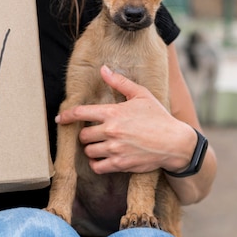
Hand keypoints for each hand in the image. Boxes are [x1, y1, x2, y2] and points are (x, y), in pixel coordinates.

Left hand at [55, 65, 194, 174]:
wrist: (174, 142)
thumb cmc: (158, 116)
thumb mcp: (141, 95)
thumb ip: (119, 82)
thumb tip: (103, 69)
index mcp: (113, 113)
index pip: (81, 113)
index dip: (67, 115)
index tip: (61, 118)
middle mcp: (111, 131)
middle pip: (83, 135)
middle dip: (85, 134)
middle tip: (93, 133)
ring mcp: (115, 149)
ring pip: (89, 151)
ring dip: (91, 149)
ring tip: (100, 145)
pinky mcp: (120, 164)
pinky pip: (97, 167)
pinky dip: (97, 164)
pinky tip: (102, 159)